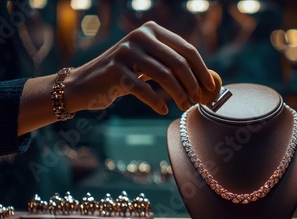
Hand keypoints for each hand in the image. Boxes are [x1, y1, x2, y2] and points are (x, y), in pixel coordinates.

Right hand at [67, 21, 214, 114]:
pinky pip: (144, 89)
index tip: (211, 86)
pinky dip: (156, 103)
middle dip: (192, 84)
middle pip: (178, 62)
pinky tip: (162, 111)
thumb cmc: (124, 75)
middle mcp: (139, 36)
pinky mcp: (115, 70)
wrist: (85, 84)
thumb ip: (171, 65)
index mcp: (151, 30)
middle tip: (198, 100)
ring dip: (178, 95)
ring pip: (164, 76)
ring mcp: (126, 52)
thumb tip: (208, 80)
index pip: (186, 49)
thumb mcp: (147, 63)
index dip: (202, 69)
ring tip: (183, 106)